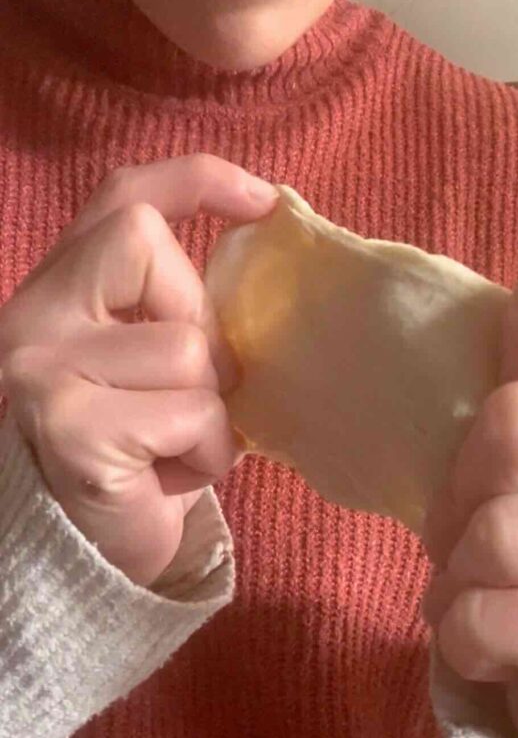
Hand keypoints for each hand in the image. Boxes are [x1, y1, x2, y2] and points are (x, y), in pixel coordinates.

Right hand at [0, 154, 277, 585]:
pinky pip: (191, 413)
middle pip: (143, 243)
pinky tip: (170, 476)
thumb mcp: (158, 370)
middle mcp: (32, 318)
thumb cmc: (140, 458)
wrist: (93, 557)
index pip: (119, 198)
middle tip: (197, 388)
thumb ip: (177, 311)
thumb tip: (261, 252)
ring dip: (210, 408)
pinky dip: (205, 453)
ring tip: (179, 448)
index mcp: (58, 293)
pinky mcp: (71, 428)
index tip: (265, 202)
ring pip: (187, 345)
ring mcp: (42, 371)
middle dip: (200, 318)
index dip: (195, 180)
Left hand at [423, 234, 517, 737]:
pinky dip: (465, 639)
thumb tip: (417, 348)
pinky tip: (501, 644)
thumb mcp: (515, 461)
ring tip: (485, 592)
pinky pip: (493, 620)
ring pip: (499, 533)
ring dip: (458, 579)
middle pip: (514, 421)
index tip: (513, 376)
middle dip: (456, 497)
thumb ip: (496, 395)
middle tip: (468, 533)